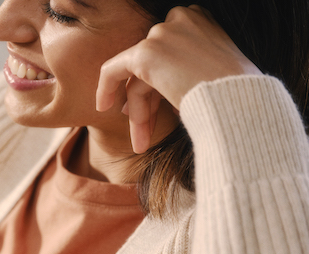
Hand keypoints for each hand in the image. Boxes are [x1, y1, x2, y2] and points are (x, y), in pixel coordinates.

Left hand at [96, 5, 261, 152]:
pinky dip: (106, 88)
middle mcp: (182, 20)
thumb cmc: (239, 96)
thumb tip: (170, 89)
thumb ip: (191, 73)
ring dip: (139, 113)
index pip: (171, 55)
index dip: (161, 85)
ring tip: (141, 144)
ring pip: (138, 78)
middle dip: (148, 103)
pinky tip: (102, 108)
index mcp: (202, 23)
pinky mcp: (146, 53)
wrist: (239, 100)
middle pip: (153, 67)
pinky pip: (113, 71)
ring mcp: (163, 35)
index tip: (158, 109)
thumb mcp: (218, 76)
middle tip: (144, 134)